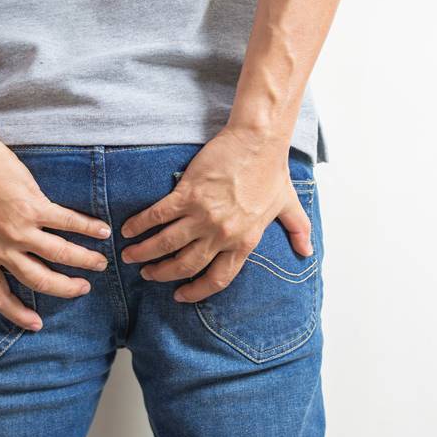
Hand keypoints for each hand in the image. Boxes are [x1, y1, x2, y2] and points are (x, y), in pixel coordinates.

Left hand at [0, 140, 111, 329]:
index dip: (17, 313)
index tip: (35, 323)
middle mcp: (1, 249)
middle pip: (39, 280)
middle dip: (65, 288)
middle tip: (82, 288)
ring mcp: (20, 230)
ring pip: (60, 255)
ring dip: (84, 261)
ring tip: (100, 263)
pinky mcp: (35, 208)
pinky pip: (67, 223)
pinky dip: (87, 228)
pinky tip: (102, 232)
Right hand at [120, 127, 312, 302]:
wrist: (259, 140)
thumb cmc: (272, 170)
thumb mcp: (288, 205)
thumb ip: (297, 230)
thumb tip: (307, 251)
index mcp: (244, 242)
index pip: (218, 278)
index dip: (197, 290)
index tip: (181, 295)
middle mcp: (222, 234)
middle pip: (186, 265)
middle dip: (163, 273)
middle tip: (149, 274)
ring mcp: (203, 215)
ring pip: (166, 244)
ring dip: (145, 253)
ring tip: (130, 256)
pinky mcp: (188, 194)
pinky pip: (158, 216)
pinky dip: (140, 225)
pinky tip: (128, 230)